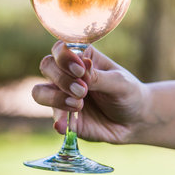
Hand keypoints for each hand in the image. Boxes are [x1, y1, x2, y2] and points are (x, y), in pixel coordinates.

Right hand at [32, 41, 149, 143]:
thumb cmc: (128, 93)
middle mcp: (66, 74)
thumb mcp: (120, 83)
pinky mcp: (63, 116)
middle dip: (61, 79)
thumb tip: (82, 68)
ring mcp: (61, 95)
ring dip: (54, 98)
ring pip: (39, 92)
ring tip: (78, 106)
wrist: (135, 121)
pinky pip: (52, 117)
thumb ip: (99, 77)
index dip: (64, 57)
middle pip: (46, 67)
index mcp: (80, 57)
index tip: (81, 69)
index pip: (60, 49)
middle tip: (82, 91)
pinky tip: (64, 125)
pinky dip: (57, 121)